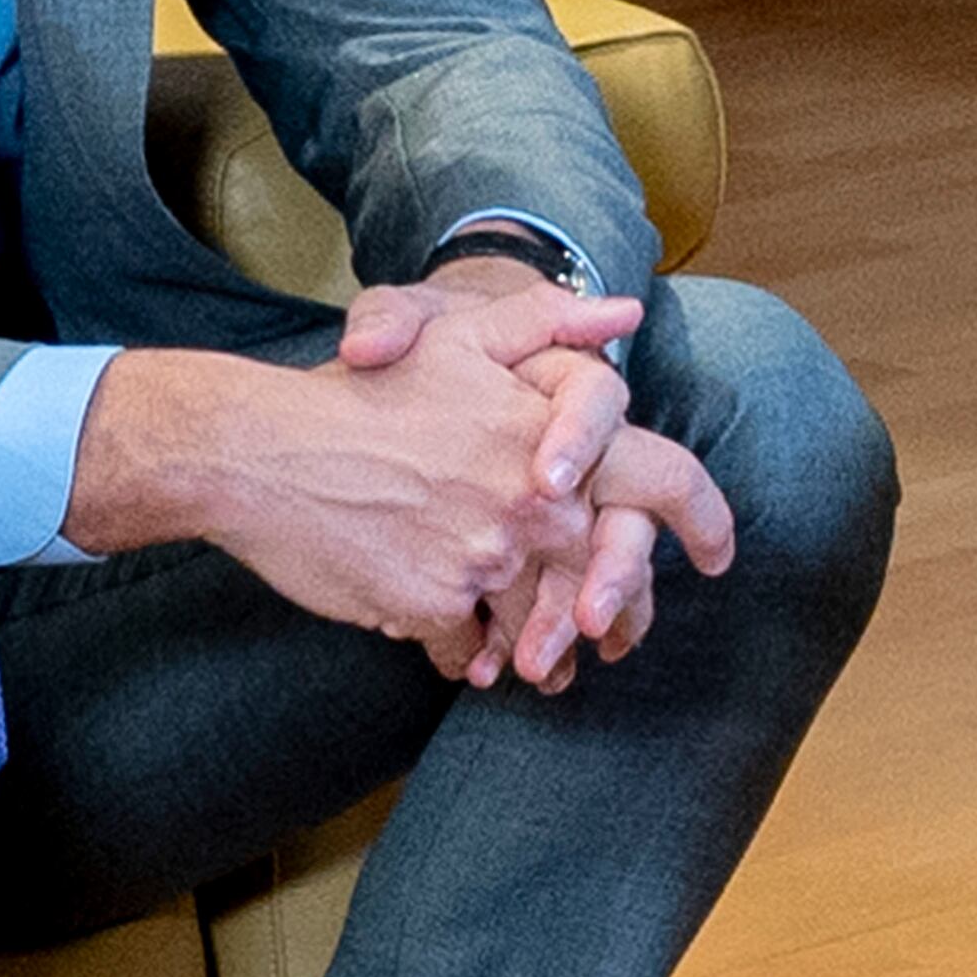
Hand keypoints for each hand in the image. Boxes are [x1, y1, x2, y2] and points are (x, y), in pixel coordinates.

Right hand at [63, 280, 687, 675]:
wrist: (256, 450)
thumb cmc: (360, 390)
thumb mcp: (456, 337)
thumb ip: (547, 326)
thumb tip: (627, 315)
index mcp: (546, 437)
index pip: (659, 480)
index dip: (702, 517)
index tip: (720, 554)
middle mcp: (528, 503)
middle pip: (606, 571)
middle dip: (616, 610)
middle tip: (617, 637)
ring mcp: (481, 560)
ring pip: (538, 622)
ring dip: (539, 643)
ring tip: (537, 661)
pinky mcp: (430, 608)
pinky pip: (469, 647)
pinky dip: (466, 650)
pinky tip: (457, 647)